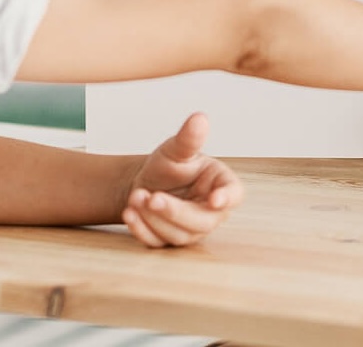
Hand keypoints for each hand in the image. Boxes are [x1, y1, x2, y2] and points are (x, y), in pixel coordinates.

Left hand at [122, 112, 243, 247]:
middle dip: (176, 211)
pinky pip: (158, 242)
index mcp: (220, 185)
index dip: (226, 198)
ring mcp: (190, 230)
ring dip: (154, 218)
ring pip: (178, 234)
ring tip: (135, 196)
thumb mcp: (175, 149)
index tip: (215, 200)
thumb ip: (188, 139)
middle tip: (153, 197)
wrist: (144, 181)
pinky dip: (142, 230)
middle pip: (202, 221)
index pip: (233, 194)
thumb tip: (199, 119)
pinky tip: (129, 214)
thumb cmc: (169, 165)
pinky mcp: (168, 240)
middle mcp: (210, 212)